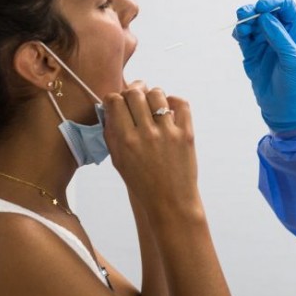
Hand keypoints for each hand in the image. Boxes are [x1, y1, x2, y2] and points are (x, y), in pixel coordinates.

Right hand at [102, 82, 198, 210]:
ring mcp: (168, 133)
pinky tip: (168, 109)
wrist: (170, 202)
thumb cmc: (142, 183)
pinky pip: (181, 104)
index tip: (117, 103)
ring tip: (152, 105)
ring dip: (152, 95)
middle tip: (134, 100)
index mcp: (126, 141)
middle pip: (134, 93)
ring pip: (157, 94)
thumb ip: (112, 134)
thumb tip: (109, 109)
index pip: (115, 101)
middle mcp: (146, 134)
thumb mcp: (119, 161)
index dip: (114, 98)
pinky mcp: (186, 134)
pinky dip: (173, 101)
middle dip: (131, 93)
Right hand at [232, 0, 295, 131]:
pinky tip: (239, 36)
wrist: (284, 108)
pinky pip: (243, 36)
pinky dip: (239, 32)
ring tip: (242, 30)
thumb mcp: (293, 61)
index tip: (261, 7)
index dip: (273, 2)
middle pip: (264, 11)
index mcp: (295, 31)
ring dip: (244, 21)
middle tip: (245, 16)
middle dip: (254, 10)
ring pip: (251, 22)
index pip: (285, 6)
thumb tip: (265, 17)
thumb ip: (280, 38)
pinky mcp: (251, 51)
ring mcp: (264, 41)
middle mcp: (279, 32)